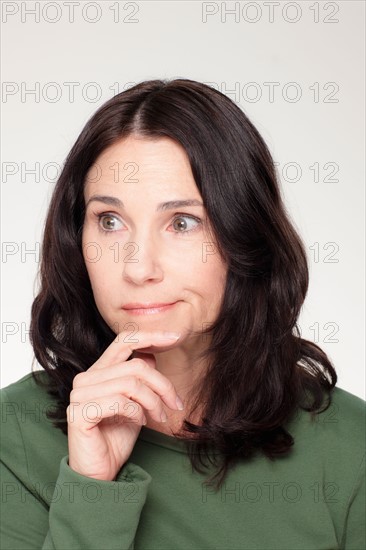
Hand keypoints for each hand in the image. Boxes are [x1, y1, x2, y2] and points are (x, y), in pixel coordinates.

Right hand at [66, 331, 182, 480]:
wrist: (100, 472)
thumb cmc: (117, 437)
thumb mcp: (136, 403)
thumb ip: (139, 379)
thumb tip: (152, 354)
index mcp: (100, 370)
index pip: (124, 340)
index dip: (151, 335)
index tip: (176, 337)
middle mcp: (87, 378)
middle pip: (137, 366)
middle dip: (163, 385)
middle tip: (176, 405)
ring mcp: (80, 394)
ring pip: (131, 383)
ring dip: (153, 402)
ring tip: (159, 417)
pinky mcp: (79, 412)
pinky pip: (120, 402)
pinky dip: (137, 412)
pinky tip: (139, 422)